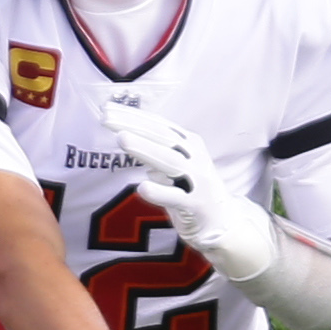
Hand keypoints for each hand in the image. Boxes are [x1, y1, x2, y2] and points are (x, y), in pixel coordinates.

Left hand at [102, 101, 275, 282]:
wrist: (223, 222)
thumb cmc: (191, 189)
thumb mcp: (174, 164)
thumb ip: (154, 149)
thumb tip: (124, 130)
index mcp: (189, 144)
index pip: (158, 125)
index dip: (133, 116)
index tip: (107, 108)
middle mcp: (194, 157)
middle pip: (162, 137)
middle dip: (134, 126)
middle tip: (107, 118)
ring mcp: (197, 181)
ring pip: (169, 161)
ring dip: (146, 149)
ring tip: (122, 139)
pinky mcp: (196, 205)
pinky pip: (176, 198)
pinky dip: (160, 192)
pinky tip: (142, 187)